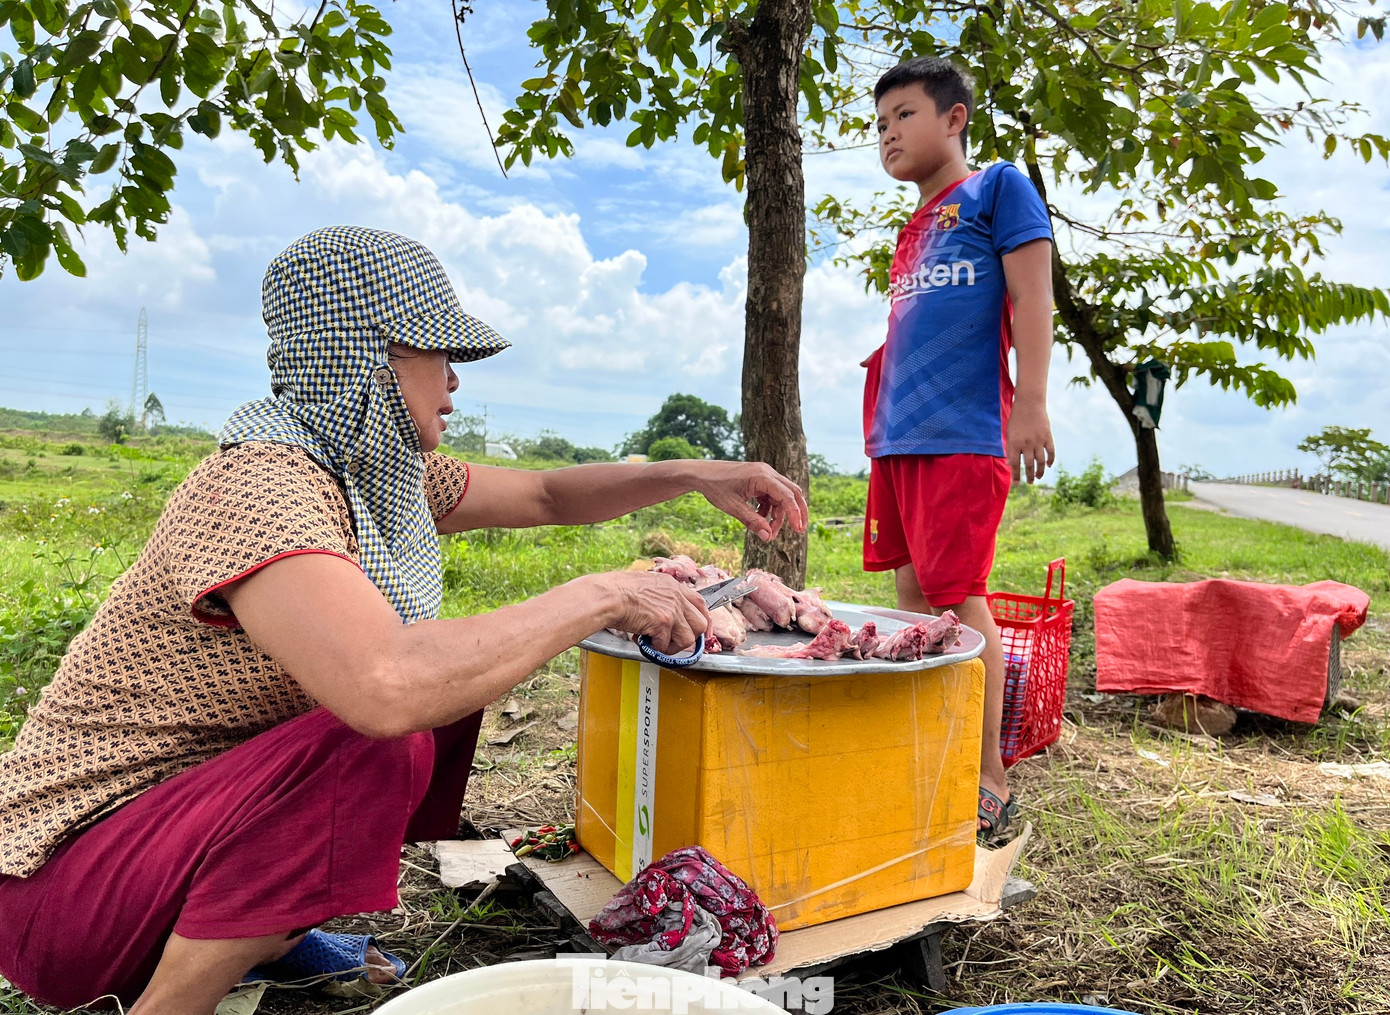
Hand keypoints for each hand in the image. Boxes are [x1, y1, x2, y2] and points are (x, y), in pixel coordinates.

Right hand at [591, 571, 710, 655]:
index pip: (700, 603)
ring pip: (688, 639)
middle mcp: (676, 597)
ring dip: (672, 646)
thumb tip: (665, 611)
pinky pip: (666, 645)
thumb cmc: (618, 590)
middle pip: (701, 623)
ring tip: (658, 643)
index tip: (697, 630)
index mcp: (673, 586)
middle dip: (690, 636)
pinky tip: (645, 641)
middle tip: (675, 640)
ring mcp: (672, 610)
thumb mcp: (647, 584)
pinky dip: (655, 648)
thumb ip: (662, 596)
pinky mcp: (663, 624)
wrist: (608, 596)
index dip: (702, 619)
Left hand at [692, 461, 808, 541]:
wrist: (701, 474)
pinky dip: (770, 508)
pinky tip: (760, 517)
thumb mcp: (733, 507)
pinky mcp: (759, 479)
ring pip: (782, 495)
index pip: (787, 495)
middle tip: (799, 530)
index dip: (795, 513)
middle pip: (792, 492)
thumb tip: (768, 537)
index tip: (798, 530)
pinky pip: (772, 494)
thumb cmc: (715, 488)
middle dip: (797, 511)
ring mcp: (763, 474)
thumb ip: (752, 522)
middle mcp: (766, 472)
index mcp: (761, 476)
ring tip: (770, 531)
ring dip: (779, 513)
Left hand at [1006, 399, 1054, 482]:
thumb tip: (1010, 465)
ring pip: (1040, 461)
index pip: (1015, 464)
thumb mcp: (1009, 433)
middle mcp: (1026, 444)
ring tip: (1038, 477)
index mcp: (1014, 443)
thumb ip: (1010, 449)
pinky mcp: (1048, 436)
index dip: (1016, 476)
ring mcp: (1038, 440)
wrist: (1030, 404)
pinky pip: (1051, 452)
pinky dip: (1050, 460)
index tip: (1016, 485)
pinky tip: (1048, 466)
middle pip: (1028, 465)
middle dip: (1029, 476)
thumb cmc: (1017, 419)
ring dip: (1040, 471)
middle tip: (1030, 483)